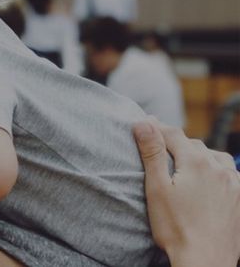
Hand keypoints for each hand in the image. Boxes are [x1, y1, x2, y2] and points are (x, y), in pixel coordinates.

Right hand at [133, 118, 239, 266]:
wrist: (205, 261)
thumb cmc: (176, 228)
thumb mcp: (157, 188)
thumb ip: (152, 152)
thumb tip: (144, 123)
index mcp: (196, 162)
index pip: (173, 134)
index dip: (156, 127)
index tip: (144, 123)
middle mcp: (219, 168)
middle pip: (193, 144)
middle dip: (175, 142)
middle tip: (158, 143)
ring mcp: (233, 183)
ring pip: (214, 156)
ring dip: (198, 154)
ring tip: (183, 160)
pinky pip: (230, 173)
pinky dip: (216, 169)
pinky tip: (208, 177)